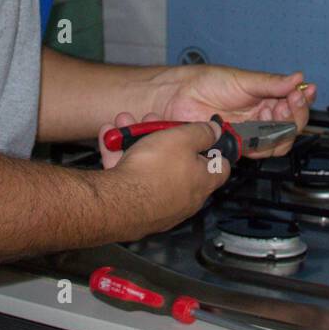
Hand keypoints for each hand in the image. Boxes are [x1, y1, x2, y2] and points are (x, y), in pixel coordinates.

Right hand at [97, 116, 231, 237]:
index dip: (214, 147)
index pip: (220, 166)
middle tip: (151, 122)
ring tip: (124, 124)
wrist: (118, 202)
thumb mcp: (182, 138)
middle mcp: (184, 196)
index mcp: (203, 181)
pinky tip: (108, 138)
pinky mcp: (135, 207)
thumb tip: (216, 131)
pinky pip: (130, 176)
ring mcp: (159, 202)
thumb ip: (202, 133)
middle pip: (178, 160)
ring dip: (136, 141)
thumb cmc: (154, 171)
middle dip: (162, 136)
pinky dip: (119, 156)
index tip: (204, 134)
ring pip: (149, 165)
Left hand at [150, 65, 314, 158]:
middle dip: (295, 114)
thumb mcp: (243, 78)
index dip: (302, 101)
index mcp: (264, 98)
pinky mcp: (237, 146)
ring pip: (278, 141)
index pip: (293, 105)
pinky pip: (258, 152)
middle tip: (289, 101)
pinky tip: (259, 127)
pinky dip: (264, 143)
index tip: (306, 92)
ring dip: (282, 128)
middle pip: (290, 126)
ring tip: (273, 110)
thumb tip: (298, 78)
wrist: (179, 96)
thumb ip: (271, 83)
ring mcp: (249, 132)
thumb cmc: (206, 82)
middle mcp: (260, 117)